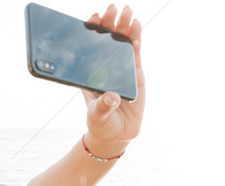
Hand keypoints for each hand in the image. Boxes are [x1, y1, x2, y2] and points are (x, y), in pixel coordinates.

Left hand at [84, 4, 145, 144]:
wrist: (117, 133)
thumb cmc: (101, 123)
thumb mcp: (97, 115)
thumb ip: (103, 106)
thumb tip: (112, 97)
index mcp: (89, 74)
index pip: (88, 49)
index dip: (91, 32)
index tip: (92, 18)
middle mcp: (104, 68)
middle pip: (106, 42)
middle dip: (108, 24)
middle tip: (111, 8)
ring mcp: (119, 68)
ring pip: (121, 43)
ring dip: (123, 26)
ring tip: (126, 10)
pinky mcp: (134, 72)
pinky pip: (135, 52)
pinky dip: (136, 38)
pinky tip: (136, 24)